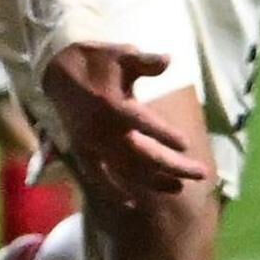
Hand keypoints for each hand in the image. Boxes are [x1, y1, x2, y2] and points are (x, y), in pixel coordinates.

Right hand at [39, 41, 210, 198]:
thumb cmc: (97, 61)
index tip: (186, 144)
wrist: (58, 72)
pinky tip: (133, 205)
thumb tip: (168, 60)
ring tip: (179, 188)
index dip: (164, 134)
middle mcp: (102, 130)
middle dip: (173, 166)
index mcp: (112, 105)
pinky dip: (113, 192)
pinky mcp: (83, 152)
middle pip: (142, 154)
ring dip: (152, 181)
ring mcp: (92, 144)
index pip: (143, 124)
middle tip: (202, 174)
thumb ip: (144, 62)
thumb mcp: (121, 54)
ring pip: (126, 169)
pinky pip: (99, 177)